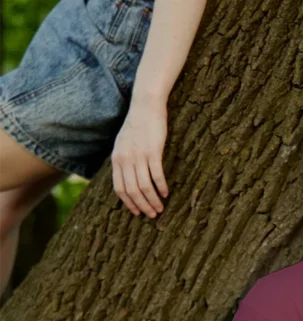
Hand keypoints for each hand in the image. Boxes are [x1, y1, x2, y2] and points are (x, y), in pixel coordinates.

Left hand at [112, 94, 168, 217]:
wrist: (145, 106)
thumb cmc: (137, 125)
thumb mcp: (123, 143)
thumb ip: (123, 160)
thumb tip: (128, 178)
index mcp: (116, 159)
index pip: (119, 189)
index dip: (128, 203)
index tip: (137, 212)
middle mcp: (125, 159)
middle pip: (132, 191)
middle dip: (142, 206)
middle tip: (152, 215)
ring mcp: (138, 155)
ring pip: (144, 186)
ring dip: (152, 200)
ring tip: (161, 208)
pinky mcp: (152, 151)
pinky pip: (156, 175)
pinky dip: (161, 186)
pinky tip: (166, 192)